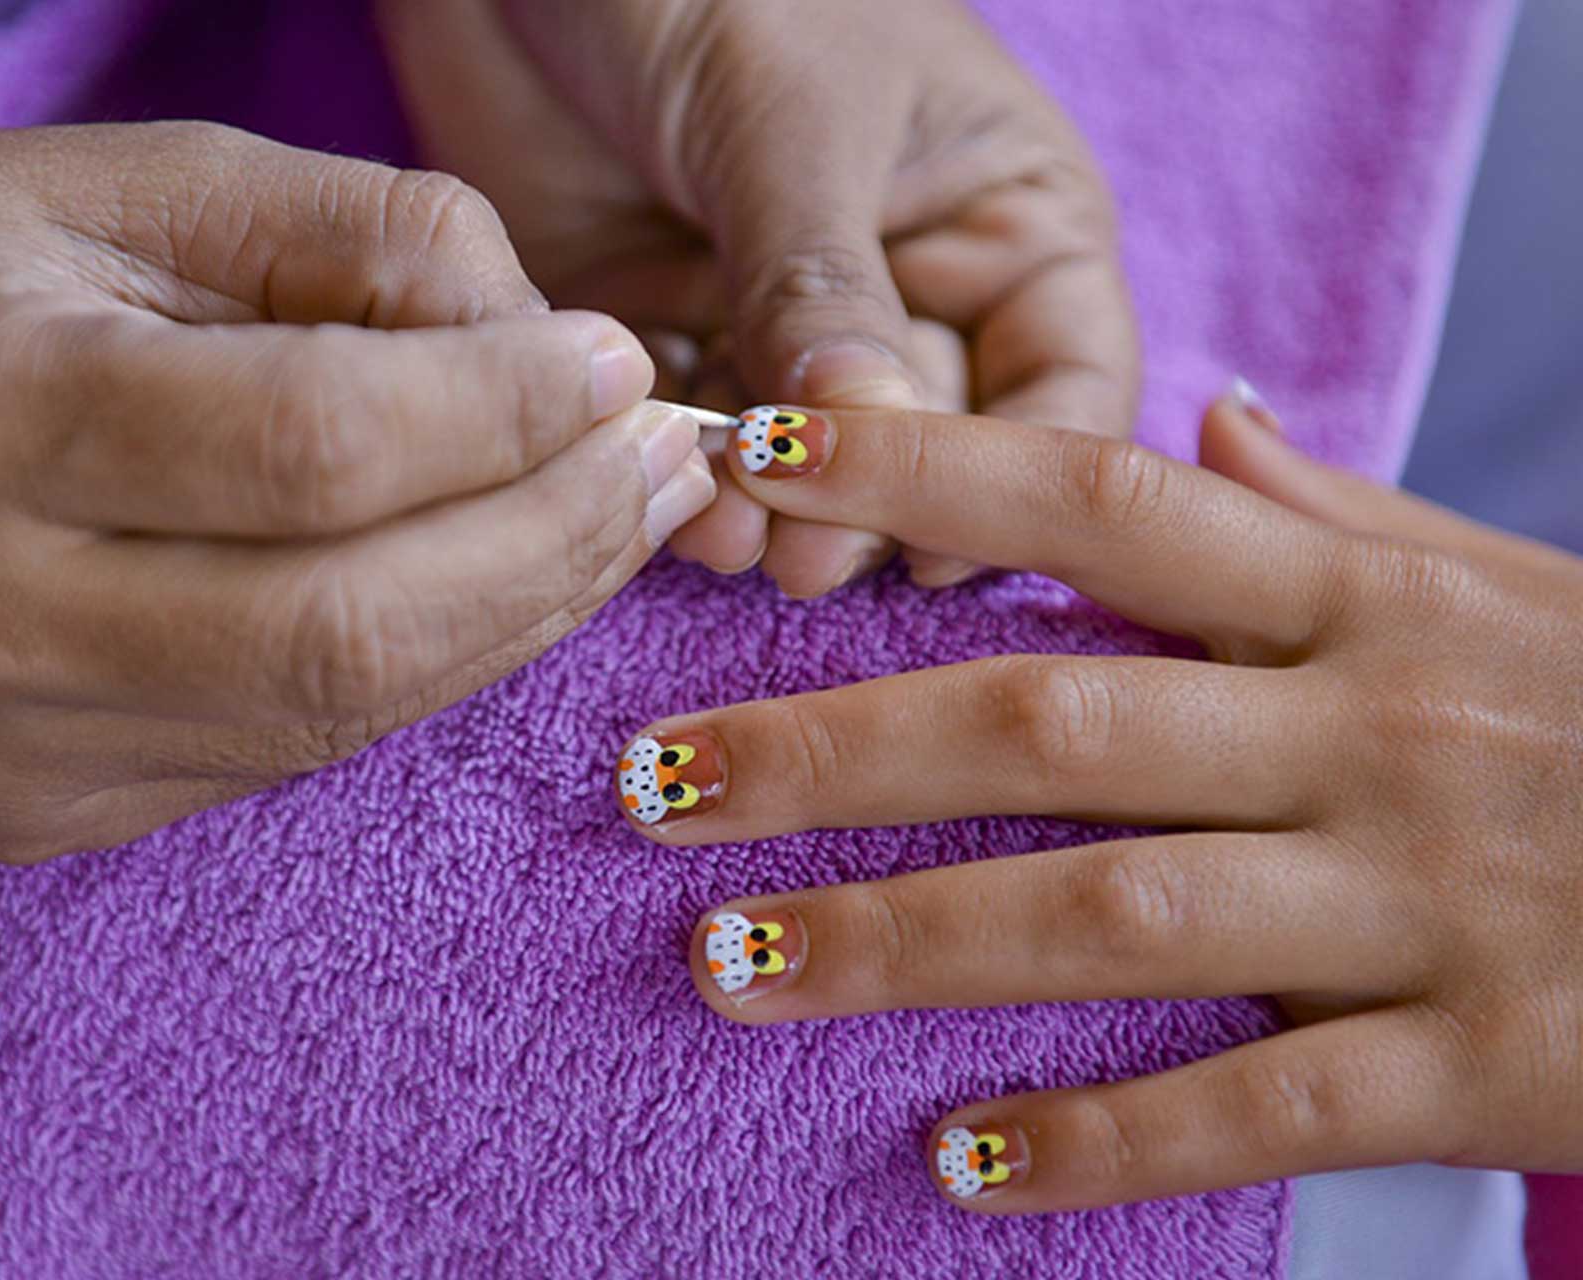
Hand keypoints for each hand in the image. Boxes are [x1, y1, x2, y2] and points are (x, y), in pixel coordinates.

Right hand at [0, 124, 711, 861]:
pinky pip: (289, 748)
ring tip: (604, 516)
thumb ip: (360, 241)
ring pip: (340, 707)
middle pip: (350, 623)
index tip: (616, 368)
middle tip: (661, 463)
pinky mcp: (32, 814)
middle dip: (555, 546)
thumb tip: (560, 359)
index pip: (314, 445)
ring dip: (514, 613)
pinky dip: (419, 666)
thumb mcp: (128, 184)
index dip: (505, 412)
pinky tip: (483, 582)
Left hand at [378, 0, 1137, 595]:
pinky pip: (694, 445)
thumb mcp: (789, 115)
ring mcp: (782, 326)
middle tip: (812, 555)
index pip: (1062, 386)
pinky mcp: (669, 341)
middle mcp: (907, 290)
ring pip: (809, 469)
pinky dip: (685, 485)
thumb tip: (869, 438)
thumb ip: (826, 280)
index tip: (942, 538)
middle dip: (877, 512)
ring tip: (737, 538)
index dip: (1016, 475)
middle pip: (931, 451)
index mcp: (1000, 217)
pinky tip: (671, 503)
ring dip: (775, 517)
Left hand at [613, 388, 1582, 1208]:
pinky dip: (1104, 1138)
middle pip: (1047, 729)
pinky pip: (1261, 1104)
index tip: (757, 460)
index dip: (921, 473)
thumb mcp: (1503, 583)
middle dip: (827, 752)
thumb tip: (1203, 415)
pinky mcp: (1485, 1058)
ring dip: (902, 943)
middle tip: (647, 784)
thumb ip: (1335, 509)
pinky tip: (958, 1160)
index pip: (1100, 509)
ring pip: (1112, 918)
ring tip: (725, 964)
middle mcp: (1369, 730)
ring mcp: (1422, 895)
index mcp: (1357, 601)